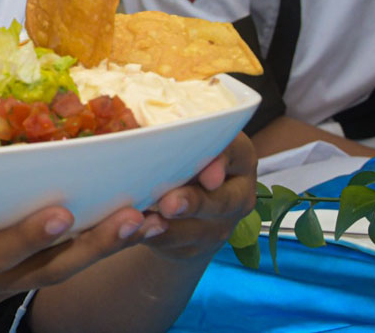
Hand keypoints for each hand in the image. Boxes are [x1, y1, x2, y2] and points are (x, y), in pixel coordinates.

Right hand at [0, 98, 164, 324]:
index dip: (26, 235)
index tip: (62, 210)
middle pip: (45, 268)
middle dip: (90, 246)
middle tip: (132, 215)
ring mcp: (7, 281)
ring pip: (65, 269)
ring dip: (107, 246)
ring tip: (148, 216)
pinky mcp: (24, 273)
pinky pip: (67, 262)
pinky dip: (101, 243)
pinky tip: (137, 216)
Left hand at [140, 133, 257, 259]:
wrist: (182, 200)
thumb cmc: (179, 157)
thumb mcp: (178, 141)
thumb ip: (166, 136)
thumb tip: (135, 127)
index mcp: (239, 155)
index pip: (235, 152)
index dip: (220, 162)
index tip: (206, 176)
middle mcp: (239, 191)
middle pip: (224, 200)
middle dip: (194, 202)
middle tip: (169, 203)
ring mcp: (224, 223)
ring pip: (203, 229)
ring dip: (174, 228)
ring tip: (149, 221)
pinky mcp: (202, 246)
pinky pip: (182, 246)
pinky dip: (159, 240)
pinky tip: (141, 232)